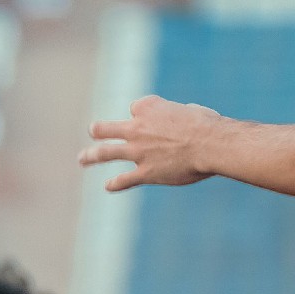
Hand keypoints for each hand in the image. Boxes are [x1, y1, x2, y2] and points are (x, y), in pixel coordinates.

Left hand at [78, 96, 224, 191]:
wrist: (211, 144)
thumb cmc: (207, 124)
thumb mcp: (190, 111)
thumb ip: (177, 117)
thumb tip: (179, 123)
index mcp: (147, 107)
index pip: (135, 109)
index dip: (144, 115)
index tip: (158, 121)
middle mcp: (136, 128)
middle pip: (106, 128)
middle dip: (98, 131)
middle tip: (94, 132)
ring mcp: (137, 151)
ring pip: (106, 153)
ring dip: (92, 156)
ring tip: (83, 158)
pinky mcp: (145, 172)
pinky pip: (124, 179)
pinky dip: (115, 183)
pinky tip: (109, 186)